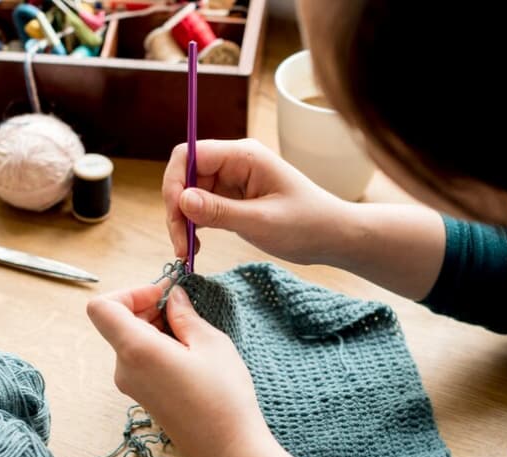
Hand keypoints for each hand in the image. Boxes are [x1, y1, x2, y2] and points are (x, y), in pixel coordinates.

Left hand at [86, 283, 265, 455]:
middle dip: (147, 306)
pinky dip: (158, 345)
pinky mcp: (142, 395)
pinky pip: (140, 359)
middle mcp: (124, 368)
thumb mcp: (210, 344)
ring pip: (130, 340)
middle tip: (184, 308)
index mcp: (136, 350)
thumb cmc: (223, 397)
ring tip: (192, 332)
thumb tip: (173, 298)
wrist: (227, 450)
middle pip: (117, 322)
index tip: (162, 295)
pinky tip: (189, 353)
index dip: (129, 292)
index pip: (102, 307)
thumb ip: (185, 315)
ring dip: (156, 326)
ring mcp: (130, 385)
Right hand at [163, 138, 359, 264]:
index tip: (176, 216)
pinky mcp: (232, 200)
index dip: (175, 183)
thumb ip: (219, 211)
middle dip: (177, 209)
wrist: (332, 236)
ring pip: (189, 194)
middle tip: (180, 245)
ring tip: (188, 250)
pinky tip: (196, 246)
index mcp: (244, 156)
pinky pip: (201, 207)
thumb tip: (181, 201)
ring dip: (183, 221)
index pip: (190, 155)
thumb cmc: (307, 224)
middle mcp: (234, 164)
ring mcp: (232, 181)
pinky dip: (193, 226)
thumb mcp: (261, 222)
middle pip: (185, 176)